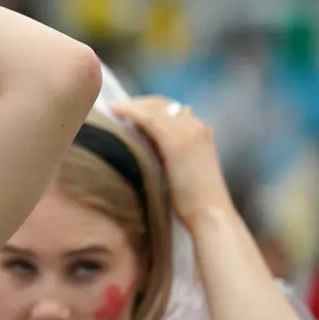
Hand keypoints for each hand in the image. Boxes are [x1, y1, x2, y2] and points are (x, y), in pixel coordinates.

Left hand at [110, 95, 234, 227]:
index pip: (169, 108)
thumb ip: (165, 152)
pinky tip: (114, 112)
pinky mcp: (177, 141)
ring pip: (153, 107)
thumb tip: (140, 141)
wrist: (209, 215)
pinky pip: (148, 118)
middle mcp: (196, 125)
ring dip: (130, 105)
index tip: (124, 110)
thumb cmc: (192, 202)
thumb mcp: (178, 168)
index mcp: (200, 131)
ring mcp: (189, 131)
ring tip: (109, 110)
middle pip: (161, 104)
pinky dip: (130, 111)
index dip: (145, 106)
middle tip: (113, 109)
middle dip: (136, 103)